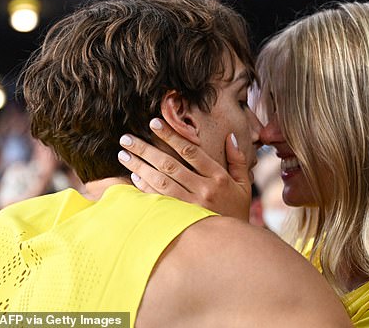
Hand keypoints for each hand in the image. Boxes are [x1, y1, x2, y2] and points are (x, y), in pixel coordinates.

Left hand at [117, 118, 251, 220]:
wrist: (234, 244)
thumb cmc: (237, 211)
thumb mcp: (244, 184)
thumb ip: (238, 160)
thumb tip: (230, 137)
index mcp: (218, 177)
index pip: (191, 152)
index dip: (172, 136)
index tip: (154, 124)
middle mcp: (203, 190)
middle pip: (170, 165)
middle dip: (146, 149)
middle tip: (127, 138)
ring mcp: (190, 206)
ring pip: (160, 181)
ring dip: (139, 166)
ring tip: (124, 155)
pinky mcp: (180, 219)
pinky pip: (158, 200)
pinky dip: (144, 187)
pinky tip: (133, 176)